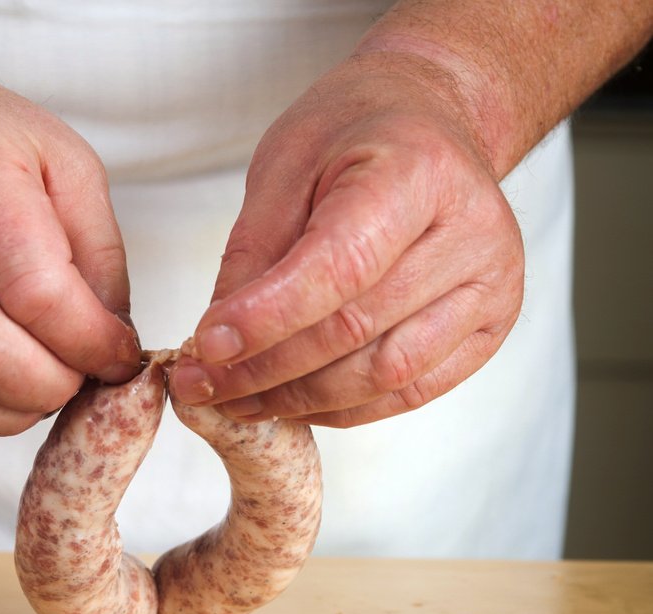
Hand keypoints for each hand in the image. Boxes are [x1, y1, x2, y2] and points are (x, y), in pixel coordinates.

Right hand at [0, 61, 140, 435]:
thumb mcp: (62, 163)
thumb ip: (99, 256)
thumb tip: (111, 347)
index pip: (36, 293)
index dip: (89, 343)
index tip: (116, 356)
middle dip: (49, 387)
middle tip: (78, 378)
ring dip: (11, 409)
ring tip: (42, 386)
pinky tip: (0, 388)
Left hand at [168, 52, 524, 426]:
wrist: (431, 125)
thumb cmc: (353, 139)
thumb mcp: (285, 167)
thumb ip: (253, 255)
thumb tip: (216, 347)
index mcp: (419, 171)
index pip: (339, 268)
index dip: (265, 319)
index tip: (203, 348)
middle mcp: (472, 232)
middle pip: (355, 330)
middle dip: (265, 370)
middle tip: (201, 387)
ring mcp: (491, 285)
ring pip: (383, 375)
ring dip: (298, 400)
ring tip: (237, 400)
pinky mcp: (490, 329)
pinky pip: (408, 392)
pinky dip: (340, 409)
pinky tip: (290, 401)